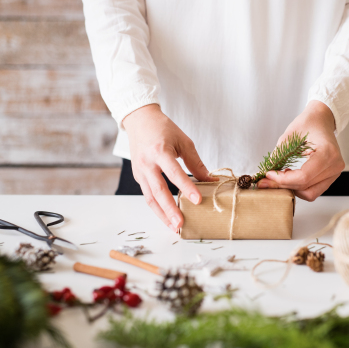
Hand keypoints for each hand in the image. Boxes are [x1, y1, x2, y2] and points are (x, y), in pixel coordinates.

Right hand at [123, 104, 215, 231]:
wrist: (139, 121)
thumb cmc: (163, 129)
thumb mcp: (183, 141)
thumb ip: (195, 162)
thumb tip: (210, 180)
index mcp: (159, 151)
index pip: (174, 173)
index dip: (187, 187)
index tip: (198, 200)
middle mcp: (147, 163)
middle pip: (158, 191)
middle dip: (170, 210)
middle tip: (181, 224)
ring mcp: (140, 171)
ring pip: (150, 198)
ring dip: (162, 214)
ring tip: (174, 227)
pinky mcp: (138, 176)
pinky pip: (148, 195)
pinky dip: (157, 207)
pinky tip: (167, 216)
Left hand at [256, 101, 344, 200]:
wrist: (321, 120)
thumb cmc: (308, 124)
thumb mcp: (288, 136)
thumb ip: (277, 157)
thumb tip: (264, 174)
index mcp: (327, 152)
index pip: (303, 176)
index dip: (282, 179)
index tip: (268, 174)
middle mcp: (335, 165)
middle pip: (305, 186)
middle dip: (283, 185)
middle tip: (267, 180)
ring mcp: (335, 173)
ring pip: (310, 193)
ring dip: (292, 188)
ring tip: (281, 176)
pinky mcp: (331, 177)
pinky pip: (314, 190)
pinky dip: (299, 187)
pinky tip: (291, 177)